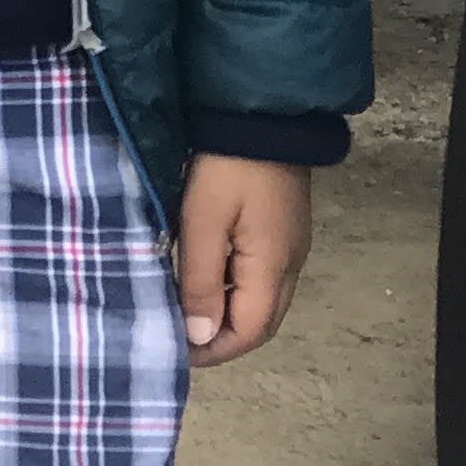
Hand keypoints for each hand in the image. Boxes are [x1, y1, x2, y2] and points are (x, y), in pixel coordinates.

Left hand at [174, 156, 312, 367]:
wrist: (260, 114)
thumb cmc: (228, 166)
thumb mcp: (203, 221)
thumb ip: (201, 281)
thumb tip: (200, 337)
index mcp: (273, 268)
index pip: (249, 333)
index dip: (213, 350)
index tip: (176, 351)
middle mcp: (289, 265)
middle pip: (260, 323)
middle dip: (221, 338)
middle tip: (179, 337)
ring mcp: (290, 246)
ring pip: (261, 300)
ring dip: (227, 313)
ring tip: (186, 310)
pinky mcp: (282, 228)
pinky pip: (260, 276)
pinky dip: (234, 288)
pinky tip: (206, 277)